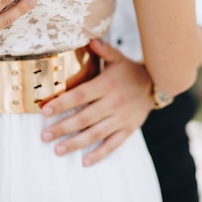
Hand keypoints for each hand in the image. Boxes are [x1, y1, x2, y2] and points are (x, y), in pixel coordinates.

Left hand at [40, 39, 154, 166]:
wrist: (157, 85)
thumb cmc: (131, 71)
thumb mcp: (118, 58)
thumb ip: (103, 50)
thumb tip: (89, 40)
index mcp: (107, 85)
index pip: (80, 95)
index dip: (62, 103)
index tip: (45, 111)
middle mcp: (113, 103)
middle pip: (84, 118)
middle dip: (63, 127)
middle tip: (44, 136)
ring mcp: (121, 118)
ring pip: (96, 133)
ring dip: (76, 143)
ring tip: (58, 150)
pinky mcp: (128, 129)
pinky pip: (113, 144)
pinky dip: (100, 154)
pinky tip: (85, 161)